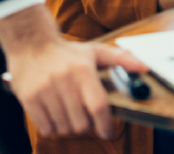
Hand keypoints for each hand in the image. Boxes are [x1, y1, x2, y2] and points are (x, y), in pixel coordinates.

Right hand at [0, 4, 147, 139]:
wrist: (31, 42)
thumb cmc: (66, 52)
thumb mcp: (94, 51)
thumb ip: (121, 59)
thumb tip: (144, 67)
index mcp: (83, 70)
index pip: (98, 106)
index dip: (105, 125)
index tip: (107, 132)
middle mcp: (64, 80)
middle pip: (81, 123)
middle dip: (85, 125)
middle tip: (82, 115)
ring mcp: (45, 90)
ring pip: (64, 128)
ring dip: (67, 126)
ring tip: (66, 111)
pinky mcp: (29, 98)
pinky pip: (45, 128)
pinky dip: (51, 127)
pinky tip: (53, 113)